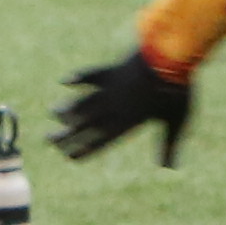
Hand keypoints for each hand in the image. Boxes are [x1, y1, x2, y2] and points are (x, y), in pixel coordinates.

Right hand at [53, 43, 196, 166]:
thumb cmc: (177, 91)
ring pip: (85, 100)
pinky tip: (65, 81)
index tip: (69, 156)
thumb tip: (169, 167)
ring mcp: (112, 87)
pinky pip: (92, 75)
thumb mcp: (177, 121)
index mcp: (129, 122)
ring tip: (52, 112)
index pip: (102, 140)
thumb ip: (168, 144)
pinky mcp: (113, 70)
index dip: (85, 149)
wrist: (171, 57)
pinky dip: (78, 78)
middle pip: (86, 123)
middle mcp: (115, 107)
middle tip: (47, 139)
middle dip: (66, 132)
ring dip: (68, 107)